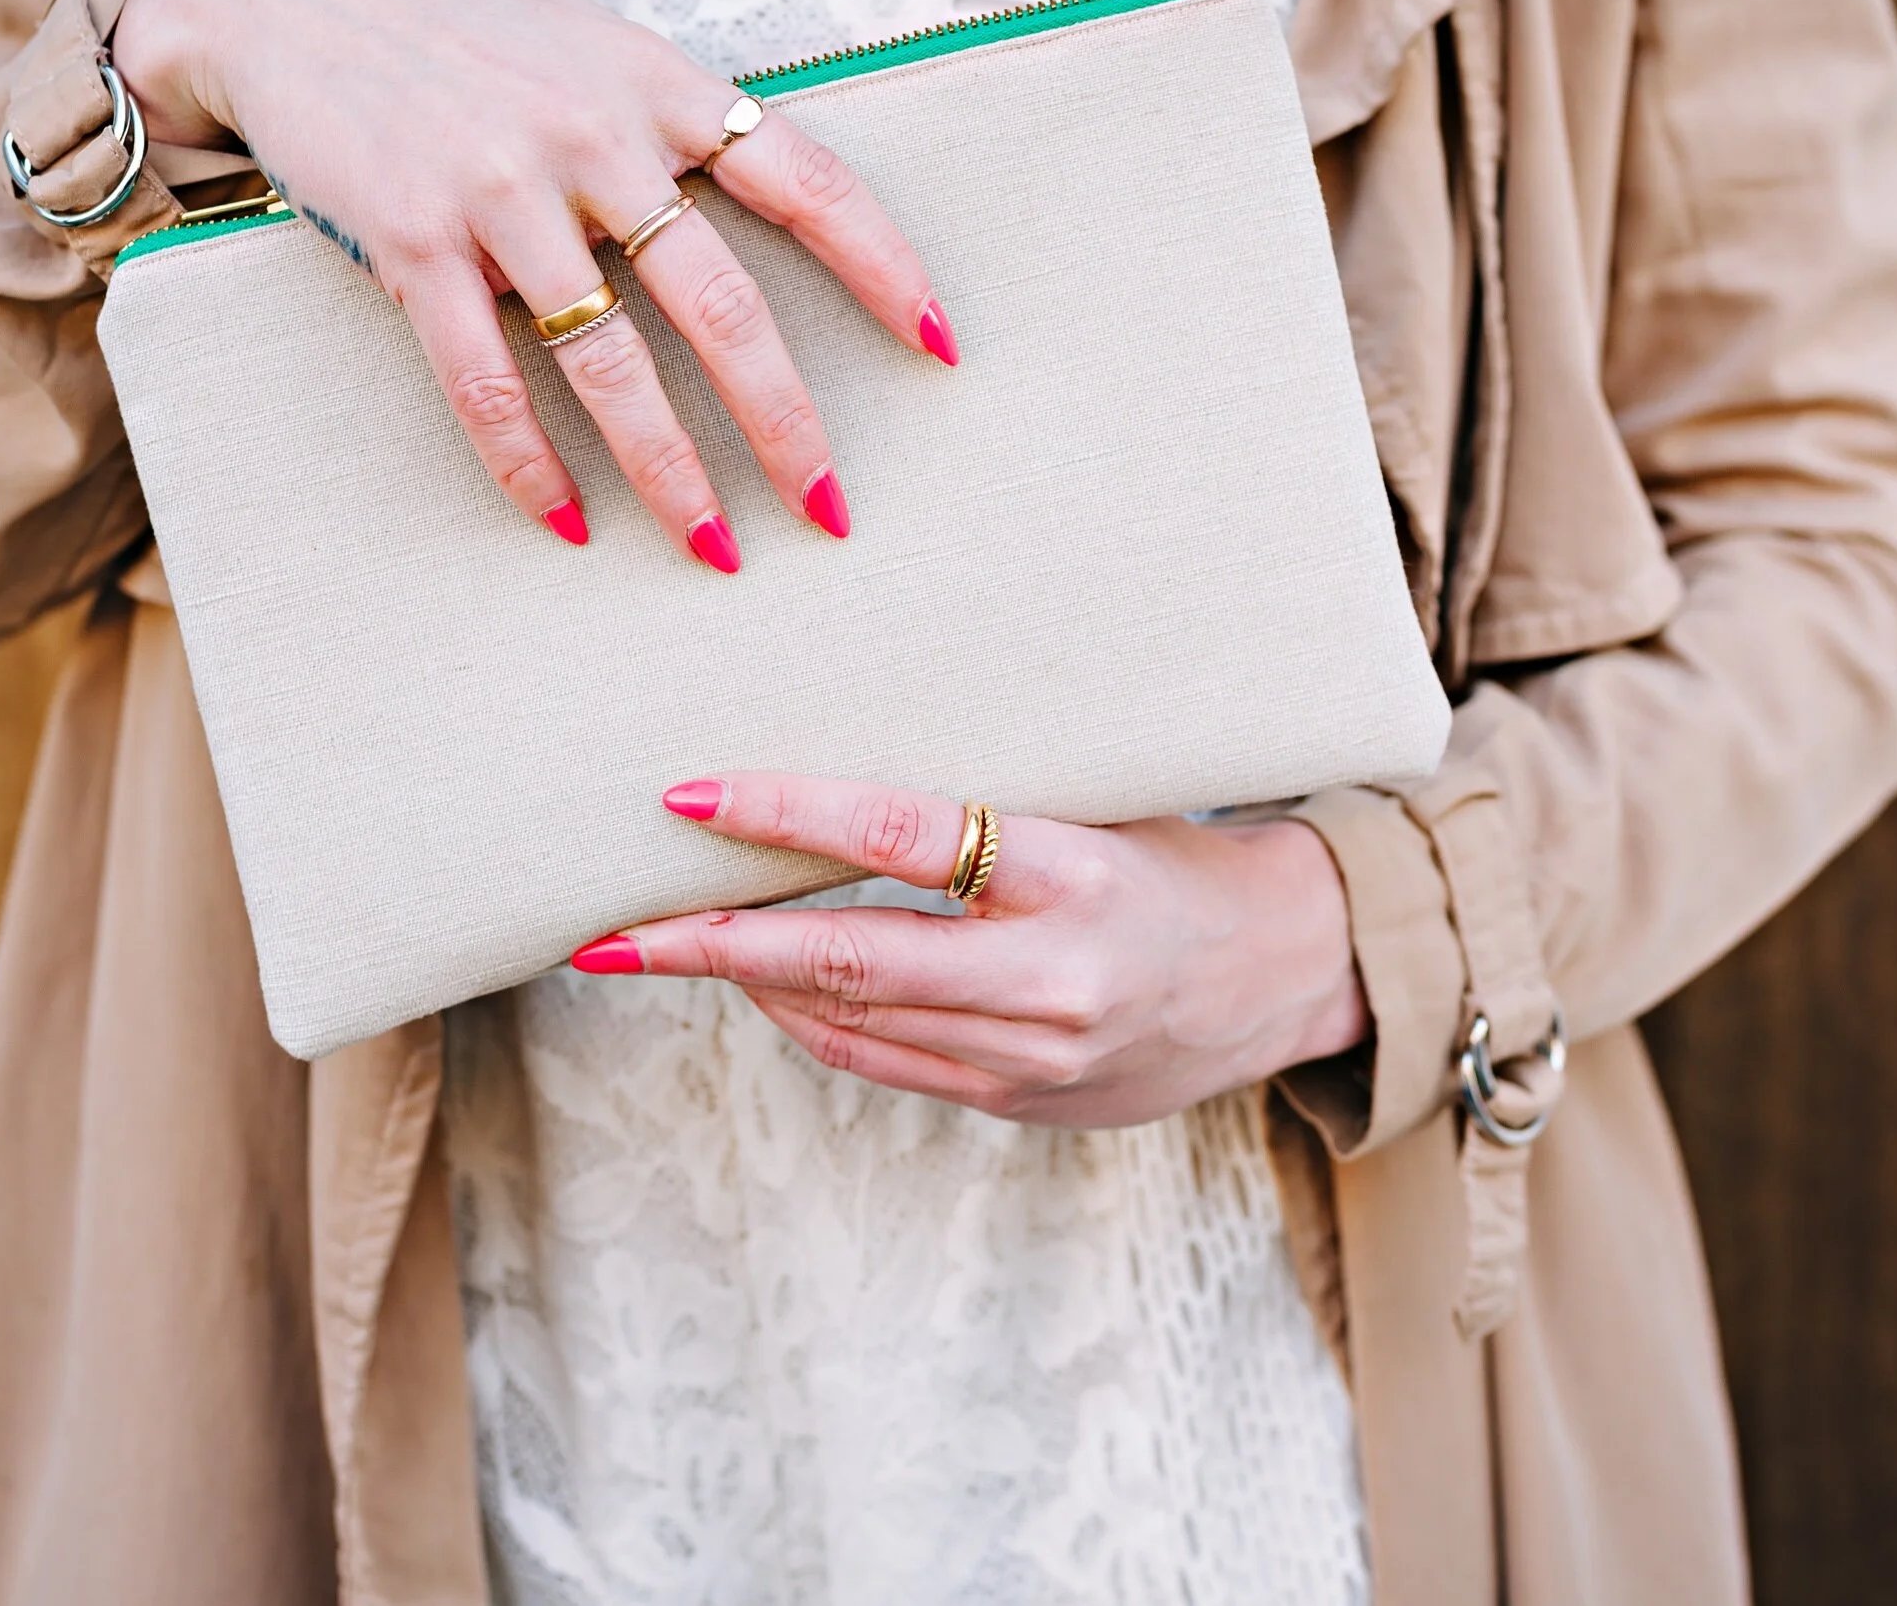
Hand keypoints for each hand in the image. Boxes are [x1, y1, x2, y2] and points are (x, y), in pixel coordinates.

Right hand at [111, 0, 955, 564]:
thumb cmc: (458, 21)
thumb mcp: (591, 44)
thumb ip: (667, 127)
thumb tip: (759, 222)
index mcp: (661, 84)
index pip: (811, 182)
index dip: (887, 269)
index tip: (943, 347)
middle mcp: (595, 137)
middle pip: (724, 304)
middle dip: (786, 421)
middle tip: (830, 509)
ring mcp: (502, 191)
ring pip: (610, 362)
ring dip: (670, 471)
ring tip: (714, 548)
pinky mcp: (411, 240)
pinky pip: (485, 380)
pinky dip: (527, 463)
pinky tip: (567, 522)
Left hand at [570, 775, 1368, 1128]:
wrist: (1286, 974)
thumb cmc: (1175, 861)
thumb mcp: (1094, 808)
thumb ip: (977, 816)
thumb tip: (818, 793)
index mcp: (1074, 874)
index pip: (901, 836)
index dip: (785, 813)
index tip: (690, 797)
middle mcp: (1052, 978)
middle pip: (847, 961)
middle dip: (713, 948)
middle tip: (610, 934)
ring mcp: (1036, 1056)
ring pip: (853, 1025)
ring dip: (749, 989)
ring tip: (665, 950)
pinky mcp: (1025, 1103)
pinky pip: (889, 1066)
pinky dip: (817, 1026)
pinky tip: (769, 993)